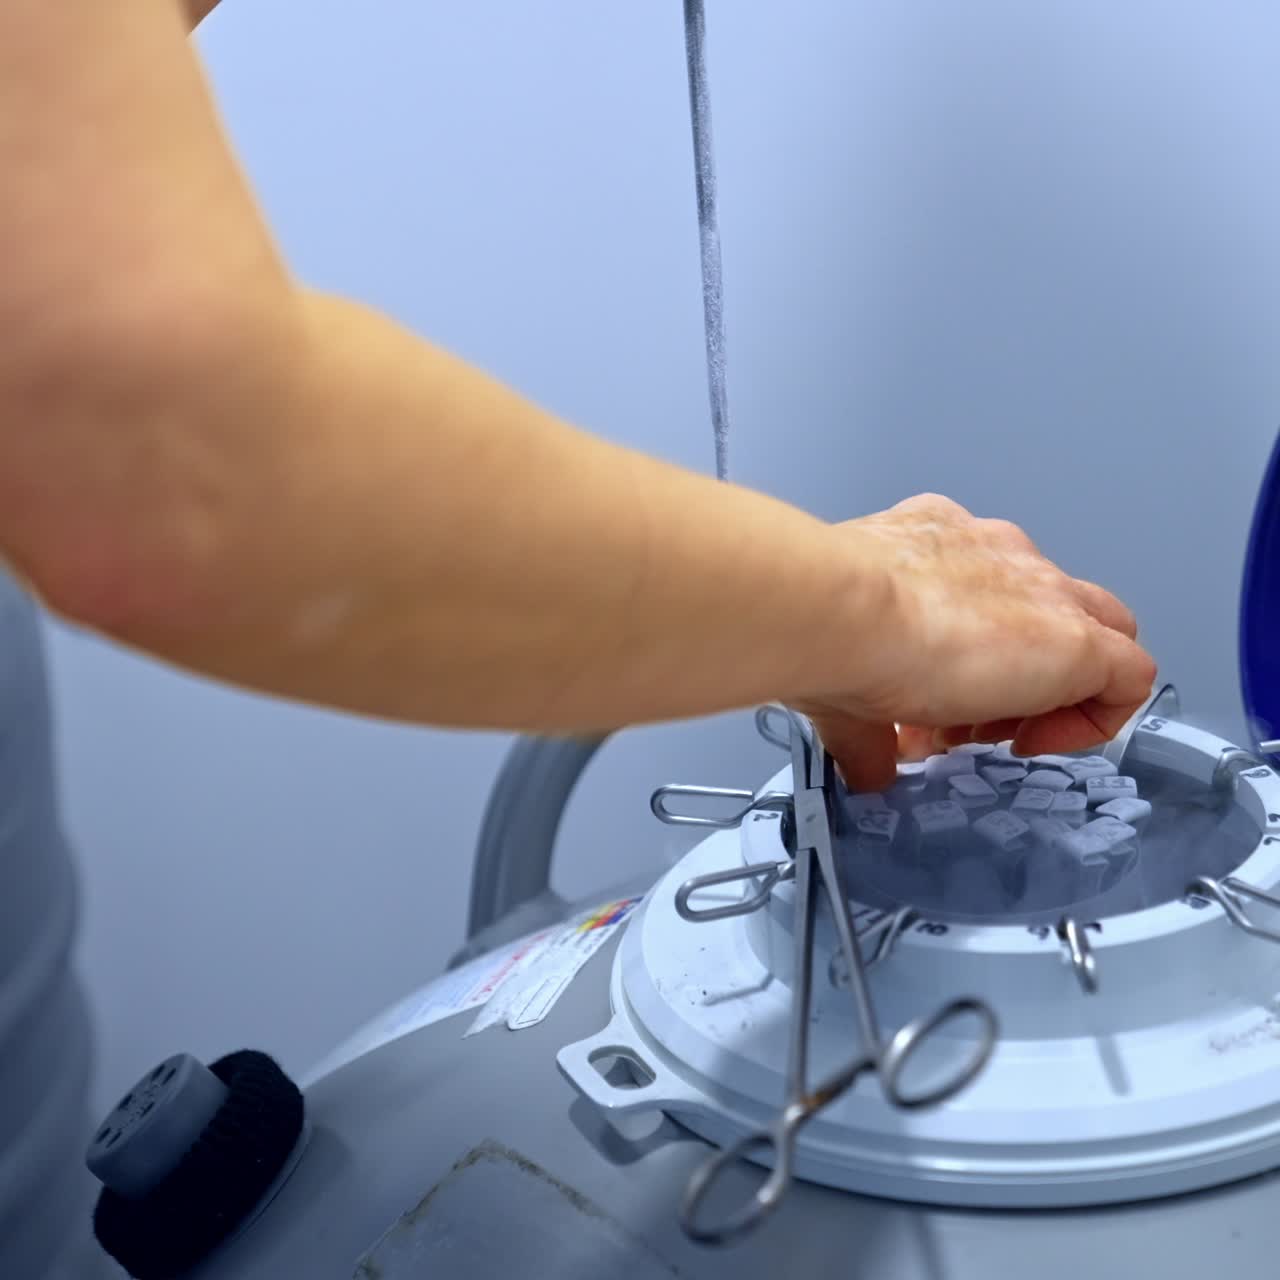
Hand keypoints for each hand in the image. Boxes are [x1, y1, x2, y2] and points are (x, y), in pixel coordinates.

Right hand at [790, 494, 1156, 790]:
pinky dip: (1097, 719)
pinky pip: (1128, 677)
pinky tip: (1040, 743)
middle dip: (1018, 675)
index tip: (939, 706)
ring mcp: (1043, 589)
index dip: (971, 663)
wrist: (842, 614)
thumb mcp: (848, 684)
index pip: (987, 598)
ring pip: (1096, 635)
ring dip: (1054, 695)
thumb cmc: (829, 629)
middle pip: (1049, 610)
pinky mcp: (1076, 640)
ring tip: (999, 736)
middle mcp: (997, 555)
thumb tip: (863, 769)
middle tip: (970, 721)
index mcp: (940, 550)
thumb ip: (867, 730)